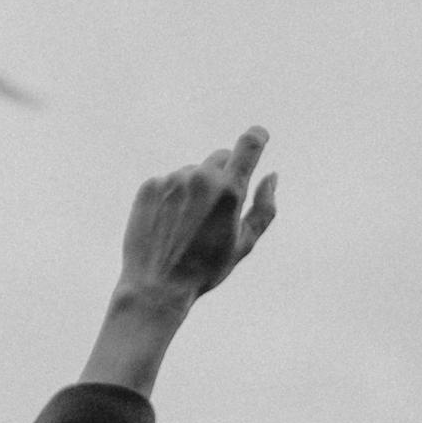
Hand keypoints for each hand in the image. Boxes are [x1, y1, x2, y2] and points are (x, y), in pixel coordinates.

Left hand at [80, 127, 276, 396]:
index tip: (260, 135)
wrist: (156, 286)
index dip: (257, 136)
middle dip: (224, 175)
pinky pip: (168, 182)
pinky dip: (172, 197)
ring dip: (196, 189)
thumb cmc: (206, 269)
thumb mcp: (245, 244)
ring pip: (193, 173)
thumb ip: (264, 208)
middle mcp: (200, 178)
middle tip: (217, 211)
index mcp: (229, 191)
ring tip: (188, 226)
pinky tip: (169, 225)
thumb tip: (272, 175)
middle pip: (220, 158)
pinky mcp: (149, 186)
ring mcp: (172, 180)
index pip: (248, 144)